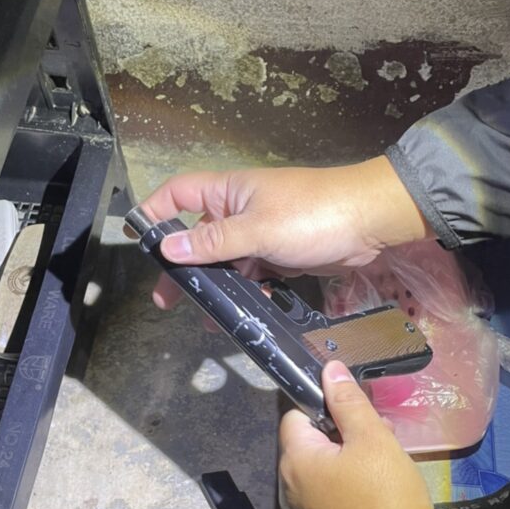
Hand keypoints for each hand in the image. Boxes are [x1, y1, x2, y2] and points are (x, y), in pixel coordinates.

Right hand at [135, 156, 429, 310]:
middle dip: (182, 267)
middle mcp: (240, 209)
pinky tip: (247, 312)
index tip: (138, 242)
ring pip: (226, 261)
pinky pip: (253, 274)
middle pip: (197, 236)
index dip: (155, 214)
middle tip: (167, 299)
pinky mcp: (281, 254)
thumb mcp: (258, 229)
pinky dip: (248, 292)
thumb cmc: (313, 214)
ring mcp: (261, 232)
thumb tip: (167, 248)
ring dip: (215, 286)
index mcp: (228, 192)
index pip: (178, 194)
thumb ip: (213, 242)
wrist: (371, 221)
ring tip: (205, 316)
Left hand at [278, 361, 440, 508]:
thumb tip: (328, 369)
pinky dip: (345, 486)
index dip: (324, 406)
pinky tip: (375, 491)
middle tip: (379, 436)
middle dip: (341, 433)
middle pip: (307, 443)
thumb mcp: (373, 439)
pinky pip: (325, 496)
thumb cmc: (386, 495)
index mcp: (294, 460)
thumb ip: (348, 402)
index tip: (356, 413)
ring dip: (346, 459)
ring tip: (383, 464)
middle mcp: (288, 487)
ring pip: (319, 470)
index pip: (295, 415)